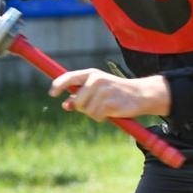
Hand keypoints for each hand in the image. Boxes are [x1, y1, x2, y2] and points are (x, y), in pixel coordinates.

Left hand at [49, 68, 170, 120]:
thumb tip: (65, 105)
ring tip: (107, 107)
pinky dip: (102, 117)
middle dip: (83, 107)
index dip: (58, 85)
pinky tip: (112, 111)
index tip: (52, 93)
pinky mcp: (109, 103)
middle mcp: (96, 80)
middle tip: (96, 105)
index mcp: (92, 74)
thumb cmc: (117, 92)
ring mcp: (103, 91)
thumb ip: (81, 95)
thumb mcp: (98, 89)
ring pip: (86, 111)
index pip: (70, 77)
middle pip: (77, 101)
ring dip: (95, 113)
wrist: (140, 94)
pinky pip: (96, 116)